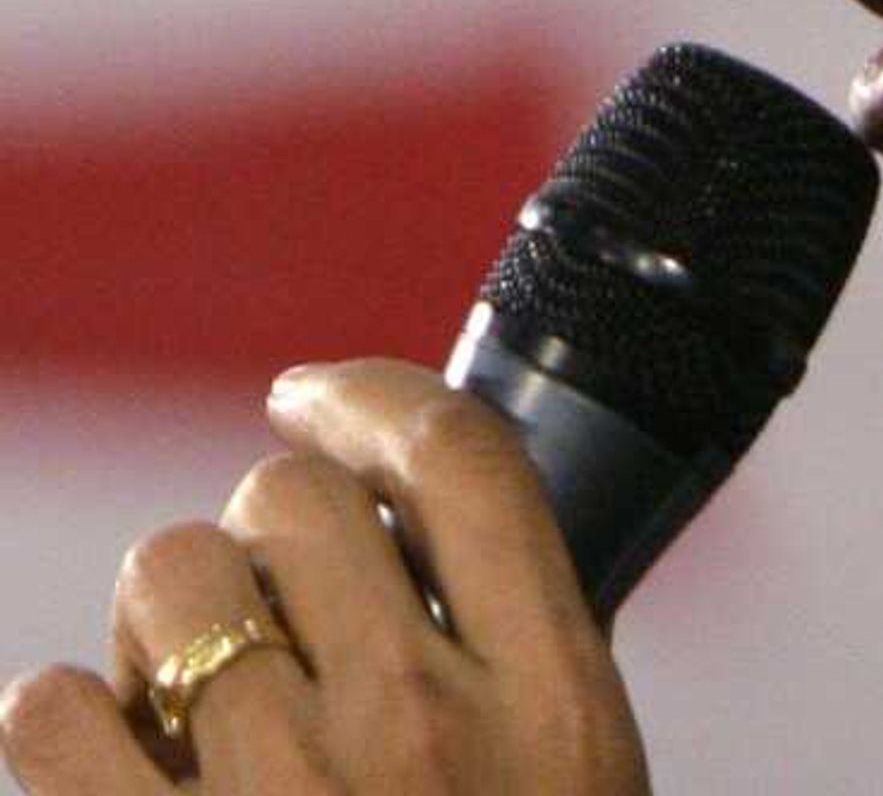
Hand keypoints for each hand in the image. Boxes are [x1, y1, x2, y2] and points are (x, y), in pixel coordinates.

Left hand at [0, 361, 648, 793]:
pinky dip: (62, 725)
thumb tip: (394, 536)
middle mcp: (423, 733)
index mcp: (557, 711)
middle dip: (261, 542)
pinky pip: (47, 707)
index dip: (370, 397)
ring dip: (161, 622)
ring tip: (190, 706)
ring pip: (166, 577)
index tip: (313, 402)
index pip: (462, 464)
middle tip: (269, 625)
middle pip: (295, 504)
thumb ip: (509, 677)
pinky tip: (112, 771)